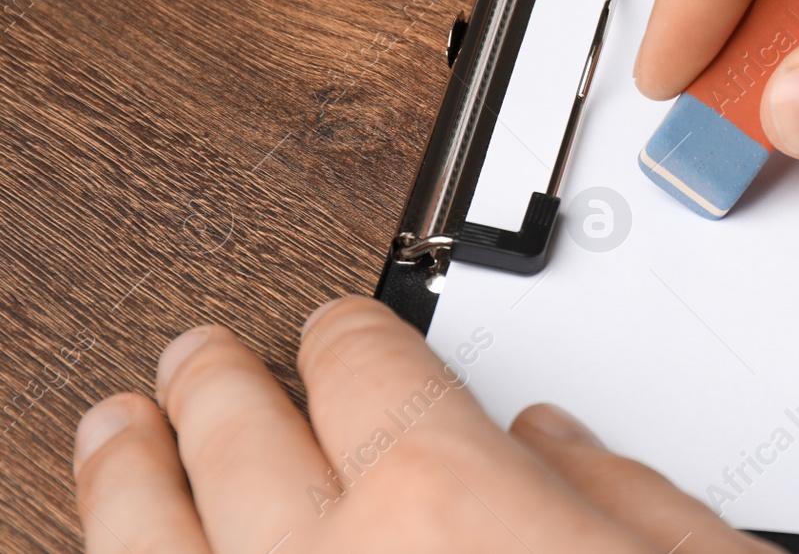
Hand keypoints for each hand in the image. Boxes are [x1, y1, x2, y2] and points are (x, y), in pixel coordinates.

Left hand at [74, 297, 778, 553]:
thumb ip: (621, 493)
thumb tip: (553, 447)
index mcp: (448, 506)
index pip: (366, 367)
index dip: (346, 334)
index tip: (336, 331)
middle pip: (237, 438)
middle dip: (215, 388)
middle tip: (198, 361)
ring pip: (148, 548)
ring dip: (123, 483)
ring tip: (112, 439)